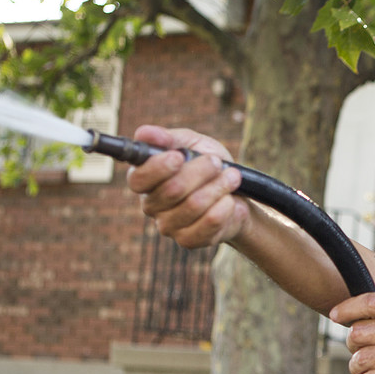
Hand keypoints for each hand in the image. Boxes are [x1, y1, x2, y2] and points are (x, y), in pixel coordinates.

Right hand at [126, 125, 247, 248]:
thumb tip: (145, 133)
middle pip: (172, 190)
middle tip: (217, 163)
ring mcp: (168, 226)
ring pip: (194, 205)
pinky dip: (225, 206)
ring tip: (231, 178)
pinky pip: (209, 223)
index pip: (138, 178)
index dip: (158, 167)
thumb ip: (169, 138)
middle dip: (201, 171)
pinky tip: (230, 200)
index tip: (179, 156)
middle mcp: (151, 205)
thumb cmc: (209, 167)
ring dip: (218, 186)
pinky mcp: (188, 240)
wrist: (237, 195)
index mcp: (145, 179)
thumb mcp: (193, 144)